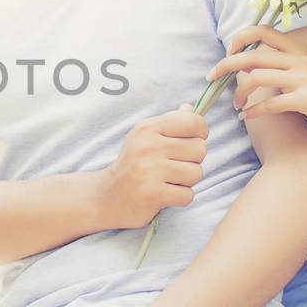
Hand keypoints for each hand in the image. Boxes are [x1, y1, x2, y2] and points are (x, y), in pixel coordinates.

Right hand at [99, 105, 207, 228]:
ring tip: (168, 181)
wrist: (107, 196)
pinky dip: (180, 198)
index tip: (190, 142)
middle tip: (174, 166)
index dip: (200, 133)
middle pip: (199, 149)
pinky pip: (187, 195)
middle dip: (192, 161)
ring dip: (186, 181)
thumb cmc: (132, 165)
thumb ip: (170, 123)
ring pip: (196, 173)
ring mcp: (149, 170)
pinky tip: (165, 195)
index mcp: (147, 128)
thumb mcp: (145, 138)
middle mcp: (148, 146)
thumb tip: (189, 108)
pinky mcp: (152, 194)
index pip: (193, 122)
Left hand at [207, 25, 306, 128]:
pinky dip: (253, 110)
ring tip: (235, 104)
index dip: (240, 38)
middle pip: (253, 56)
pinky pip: (270, 103)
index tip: (228, 53)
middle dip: (226, 65)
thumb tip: (241, 62)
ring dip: (239, 93)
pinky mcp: (305, 99)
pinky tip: (245, 116)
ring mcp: (303, 78)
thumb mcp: (300, 67)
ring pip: (257, 78)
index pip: (262, 30)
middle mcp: (299, 59)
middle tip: (212, 77)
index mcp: (295, 48)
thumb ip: (276, 60)